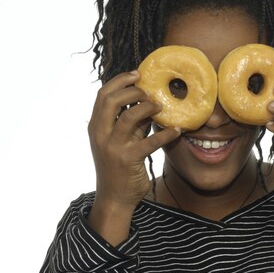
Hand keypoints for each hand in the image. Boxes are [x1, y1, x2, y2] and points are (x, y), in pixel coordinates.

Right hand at [88, 70, 180, 210]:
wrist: (114, 198)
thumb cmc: (118, 166)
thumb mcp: (120, 140)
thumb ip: (130, 122)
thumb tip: (148, 101)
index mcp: (96, 126)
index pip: (103, 94)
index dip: (120, 80)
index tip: (137, 74)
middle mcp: (100, 134)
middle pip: (112, 100)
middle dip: (133, 90)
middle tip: (150, 91)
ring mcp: (112, 147)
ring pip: (130, 116)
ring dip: (148, 107)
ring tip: (161, 107)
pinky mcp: (128, 159)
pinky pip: (150, 142)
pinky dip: (166, 134)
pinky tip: (177, 130)